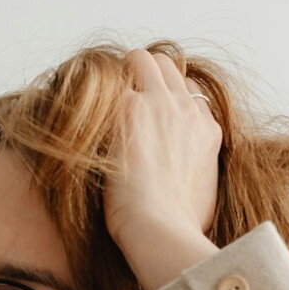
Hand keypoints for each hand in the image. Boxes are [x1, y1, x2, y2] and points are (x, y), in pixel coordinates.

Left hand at [103, 49, 224, 289]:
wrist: (163, 230)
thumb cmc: (178, 227)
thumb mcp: (203, 194)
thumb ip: (195, 173)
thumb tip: (184, 185)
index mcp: (207, 130)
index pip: (187, 92)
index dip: (164, 98)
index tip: (144, 116)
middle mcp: (187, 110)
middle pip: (166, 65)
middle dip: (141, 73)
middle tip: (116, 99)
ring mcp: (161, 105)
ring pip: (141, 59)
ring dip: (119, 73)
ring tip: (99, 99)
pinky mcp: (131, 110)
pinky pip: (111, 80)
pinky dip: (95, 93)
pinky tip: (81, 114)